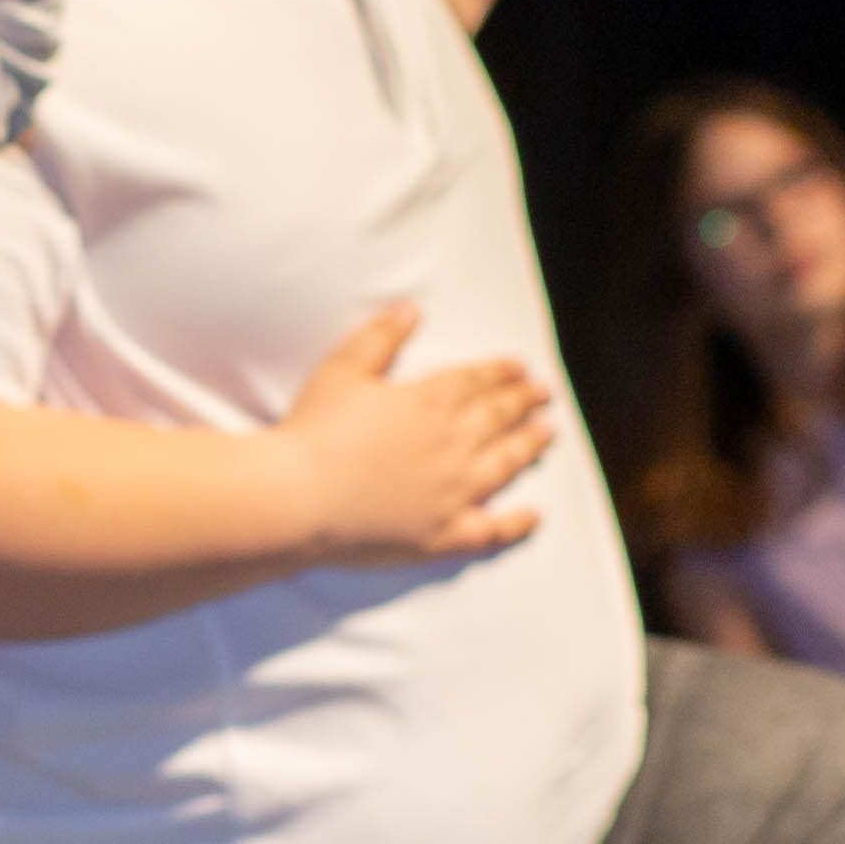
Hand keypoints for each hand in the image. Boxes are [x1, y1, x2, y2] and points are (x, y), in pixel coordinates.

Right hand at [269, 301, 552, 565]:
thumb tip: (411, 309)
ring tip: (547, 434)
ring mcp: (453, 492)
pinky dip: (518, 524)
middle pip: (499, 417)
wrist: (297, 498)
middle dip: (524, 402)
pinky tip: (534, 515)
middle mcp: (453, 444)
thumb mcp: (342, 369)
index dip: (502, 372)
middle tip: (543, 394)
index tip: (521, 368)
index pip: (478, 380)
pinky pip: (492, 531)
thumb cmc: (312, 431)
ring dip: (529, 447)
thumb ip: (380, 337)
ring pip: (505, 465)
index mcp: (430, 401)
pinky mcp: (443, 534)